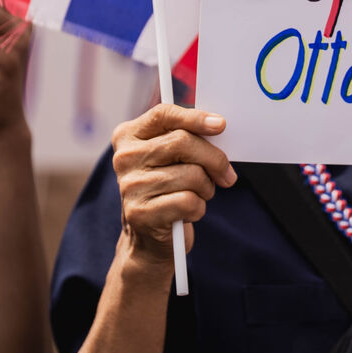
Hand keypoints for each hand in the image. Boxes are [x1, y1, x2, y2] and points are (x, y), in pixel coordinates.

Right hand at [110, 105, 237, 267]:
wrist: (148, 238)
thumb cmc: (167, 189)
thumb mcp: (171, 158)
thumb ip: (186, 138)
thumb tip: (217, 126)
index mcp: (128, 136)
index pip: (163, 114)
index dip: (195, 117)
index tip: (221, 125)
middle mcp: (124, 158)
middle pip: (183, 142)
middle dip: (214, 159)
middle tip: (227, 174)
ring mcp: (130, 186)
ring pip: (191, 174)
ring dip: (206, 188)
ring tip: (200, 194)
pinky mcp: (140, 213)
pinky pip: (189, 201)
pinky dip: (199, 208)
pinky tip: (189, 212)